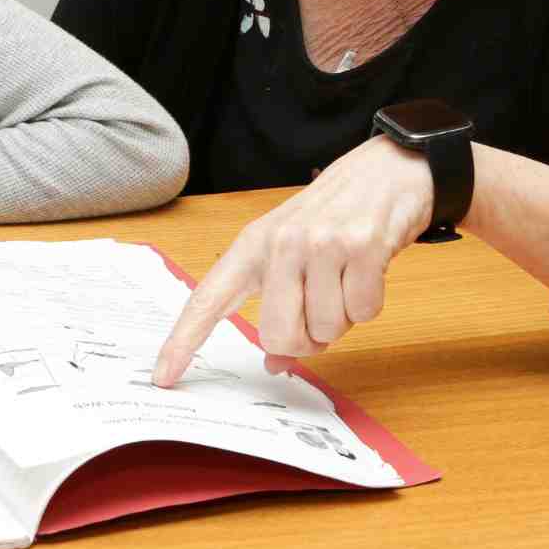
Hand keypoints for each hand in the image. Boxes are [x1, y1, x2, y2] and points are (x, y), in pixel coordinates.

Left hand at [152, 135, 434, 385]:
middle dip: (304, 342)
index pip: (207, 300)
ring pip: (325, 329)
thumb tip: (275, 364)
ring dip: (341, 318)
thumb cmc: (332, 219)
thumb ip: (276, 305)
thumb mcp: (291, 254)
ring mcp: (321, 243)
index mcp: (251, 246)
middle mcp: (280, 243)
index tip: (163, 376)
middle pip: (278, 336)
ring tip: (345, 280)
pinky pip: (363, 312)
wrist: (385, 172)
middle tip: (318, 316)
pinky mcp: (363, 247)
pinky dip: (369, 305)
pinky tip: (367, 273)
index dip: (183, 340)